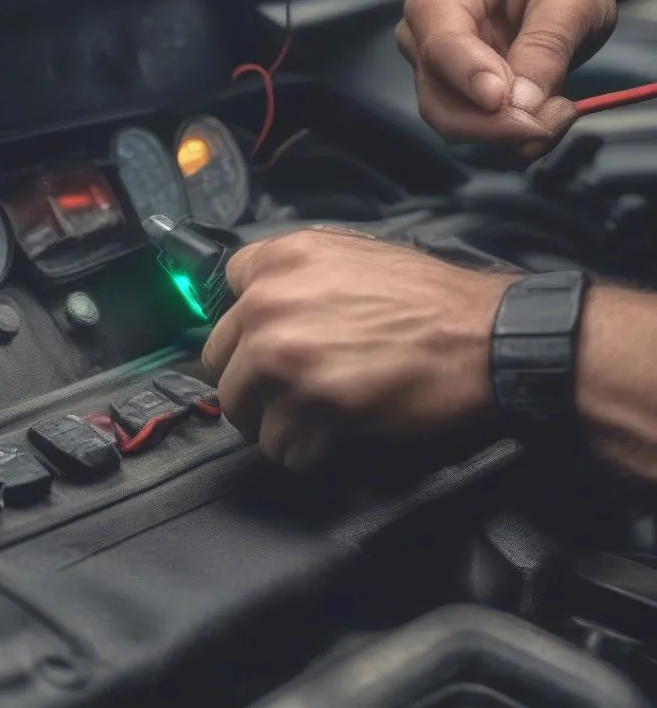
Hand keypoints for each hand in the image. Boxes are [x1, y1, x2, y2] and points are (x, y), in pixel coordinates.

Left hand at [201, 229, 510, 472]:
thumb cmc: (428, 299)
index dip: (247, 333)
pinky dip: (310, 453)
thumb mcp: (349, 254)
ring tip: (319, 416)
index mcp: (277, 262)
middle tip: (291, 392)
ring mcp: (288, 363)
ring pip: (245, 415)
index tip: (269, 347)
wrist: (488, 338)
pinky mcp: (314, 413)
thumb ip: (290, 274)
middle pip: (220, 367)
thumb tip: (251, 304)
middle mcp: (270, 308)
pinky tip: (340, 435)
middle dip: (252, 385)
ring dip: (278, 424)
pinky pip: (285, 451)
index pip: (219, 303)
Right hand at [397, 0, 616, 156]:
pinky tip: (549, 112)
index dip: (470, 80)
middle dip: (497, 123)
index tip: (502, 101)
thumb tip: (522, 104)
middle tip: (557, 116)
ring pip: (456, 126)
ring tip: (562, 109)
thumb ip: (545, 47)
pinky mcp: (453, 101)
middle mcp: (420, 44)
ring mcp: (432, 77)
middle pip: (440, 104)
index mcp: (435, 2)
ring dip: (512, 131)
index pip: (441, 50)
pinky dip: (516, 135)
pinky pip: (476, 135)